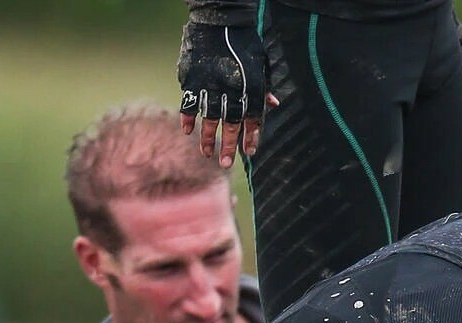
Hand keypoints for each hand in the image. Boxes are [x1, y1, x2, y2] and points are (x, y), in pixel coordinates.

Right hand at [177, 21, 276, 168]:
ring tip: (206, 153)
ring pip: (208, 117)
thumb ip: (264, 86)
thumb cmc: (243, 43)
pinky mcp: (191, 77)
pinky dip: (187, 118)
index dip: (252, 137)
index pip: (253, 119)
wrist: (219, 19)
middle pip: (230, 123)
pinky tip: (187, 131)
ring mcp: (209, 83)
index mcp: (249, 88)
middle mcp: (230, 89)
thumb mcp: (259, 64)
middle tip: (225, 164)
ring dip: (207, 137)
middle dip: (228, 146)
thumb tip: (274, 105)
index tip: (250, 152)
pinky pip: (188, 102)